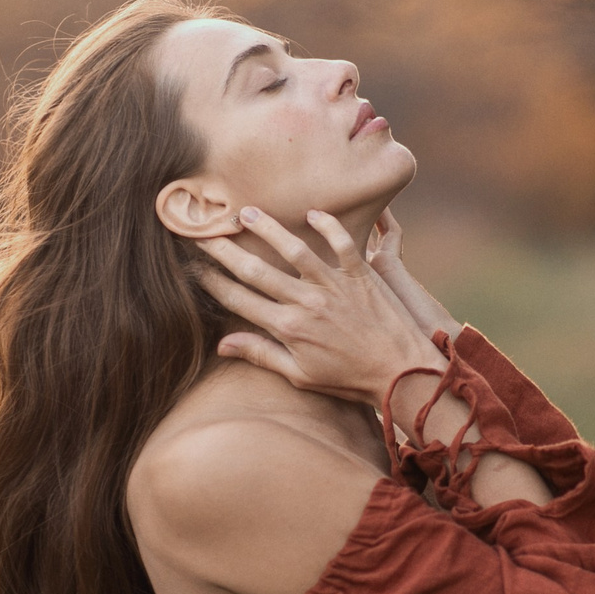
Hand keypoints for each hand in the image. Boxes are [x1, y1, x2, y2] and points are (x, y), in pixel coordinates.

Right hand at [194, 208, 444, 403]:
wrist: (403, 374)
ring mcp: (334, 286)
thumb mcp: (302, 377)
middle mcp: (306, 303)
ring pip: (293, 249)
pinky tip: (312, 213)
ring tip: (246, 212)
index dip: (211, 282)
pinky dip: (328, 225)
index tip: (192, 266)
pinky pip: (341, 242)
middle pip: (255, 271)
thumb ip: (262, 355)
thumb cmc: (351, 381)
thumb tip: (222, 345)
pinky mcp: (361, 275)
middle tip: (203, 233)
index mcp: (288, 330)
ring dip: (267, 228)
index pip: (239, 300)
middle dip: (225, 251)